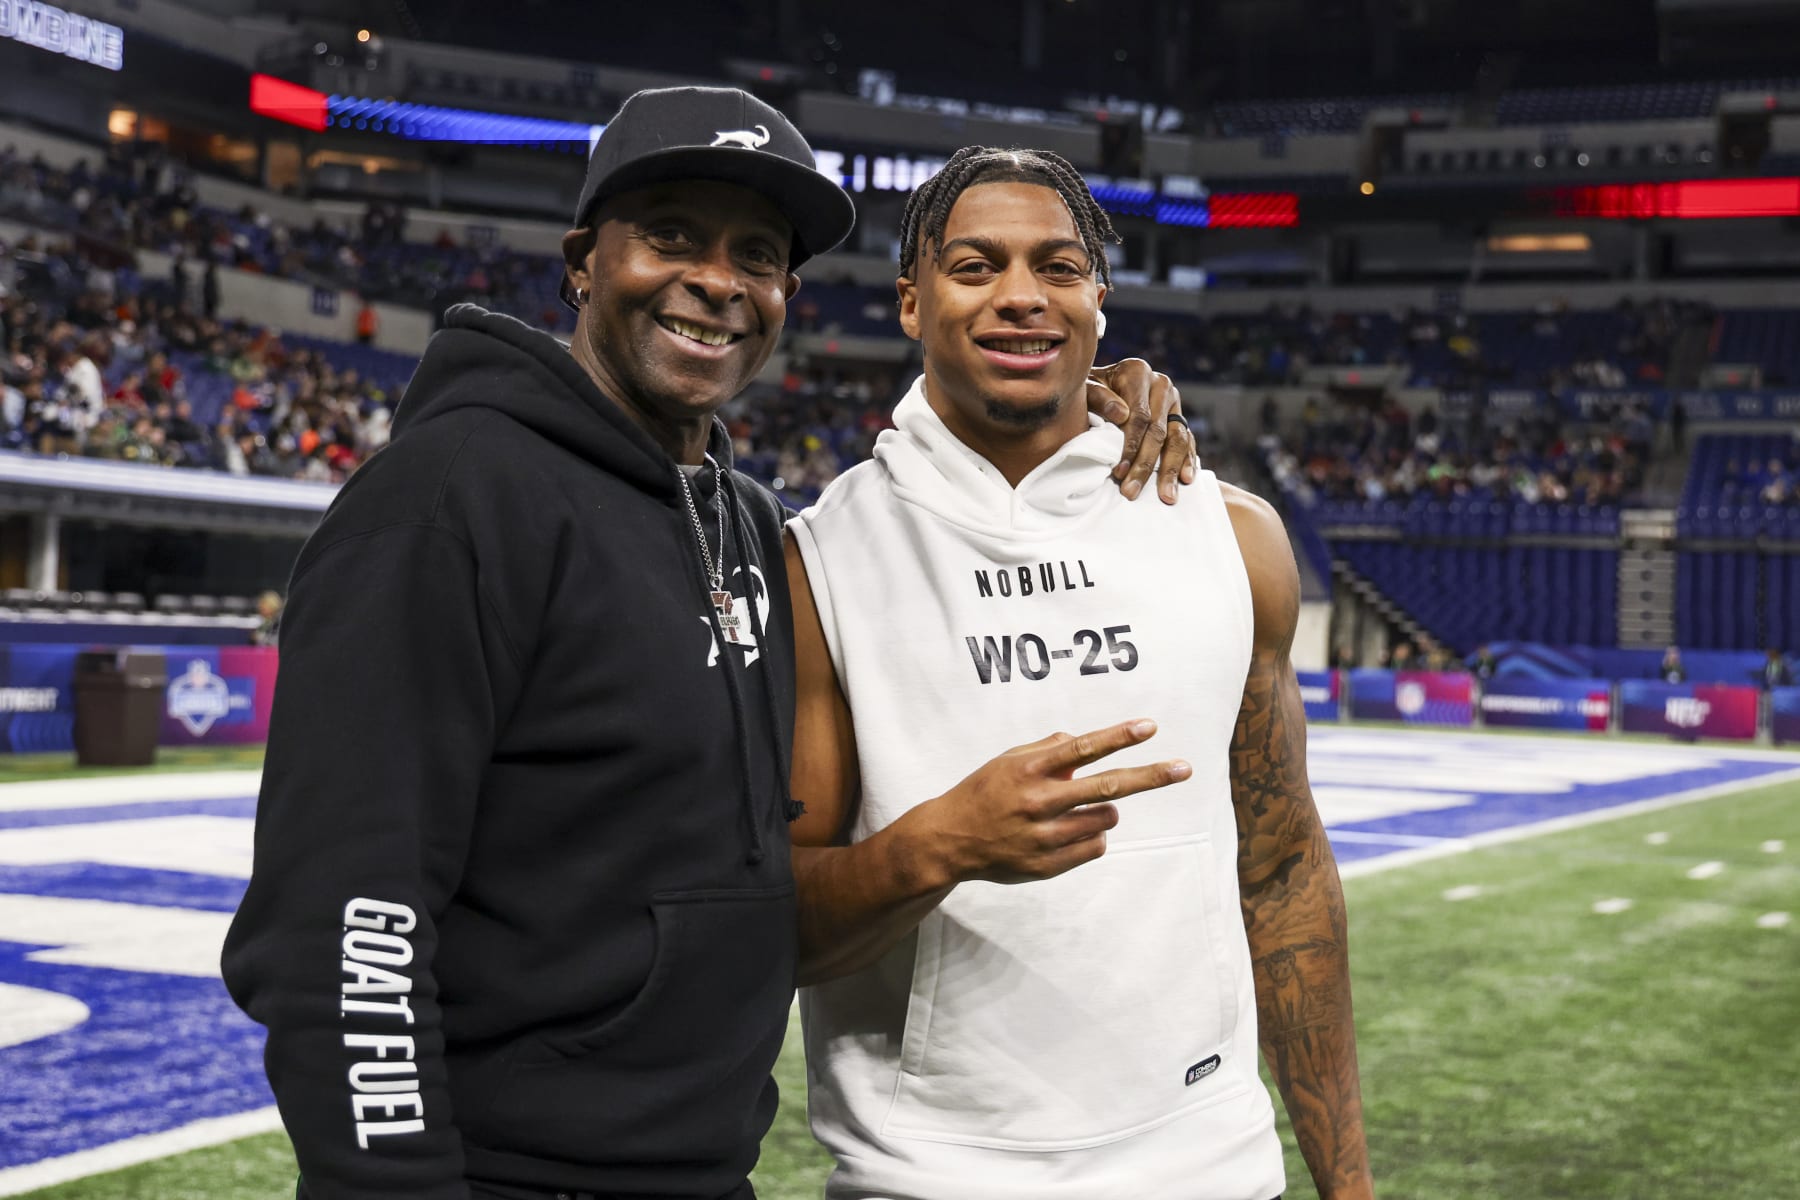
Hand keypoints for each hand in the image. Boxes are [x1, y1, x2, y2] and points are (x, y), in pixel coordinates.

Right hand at [918, 719, 1190, 884]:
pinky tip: (1070, 831)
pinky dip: (1092, 835)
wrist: (949, 840)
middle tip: (1184, 769)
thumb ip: (1046, 750)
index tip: (1149, 727)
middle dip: (1150, 776)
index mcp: (1028, 769)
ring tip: (1083, 808)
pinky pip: (1094, 846)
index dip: (1118, 736)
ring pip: (1105, 818)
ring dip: (1105, 809)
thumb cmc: (983, 792)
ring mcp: (1043, 837)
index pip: (1082, 748)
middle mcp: (1038, 802)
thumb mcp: (1008, 760)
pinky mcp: (1047, 865)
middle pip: (1107, 786)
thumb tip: (1081, 743)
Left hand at [1087, 358, 1197, 503]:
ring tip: (1166, 496)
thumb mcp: (1086, 390)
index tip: (1118, 473)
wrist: (1099, 385)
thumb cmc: (1088, 392)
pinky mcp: (1179, 415)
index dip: (1130, 447)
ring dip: (1171, 469)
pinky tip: (1186, 480)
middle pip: (1158, 431)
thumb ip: (1099, 398)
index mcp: (1137, 372)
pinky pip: (1186, 440)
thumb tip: (1122, 415)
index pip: (1139, 416)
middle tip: (1132, 492)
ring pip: (1177, 438)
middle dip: (1146, 466)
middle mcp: (1160, 384)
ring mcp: (1173, 401)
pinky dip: (1186, 460)